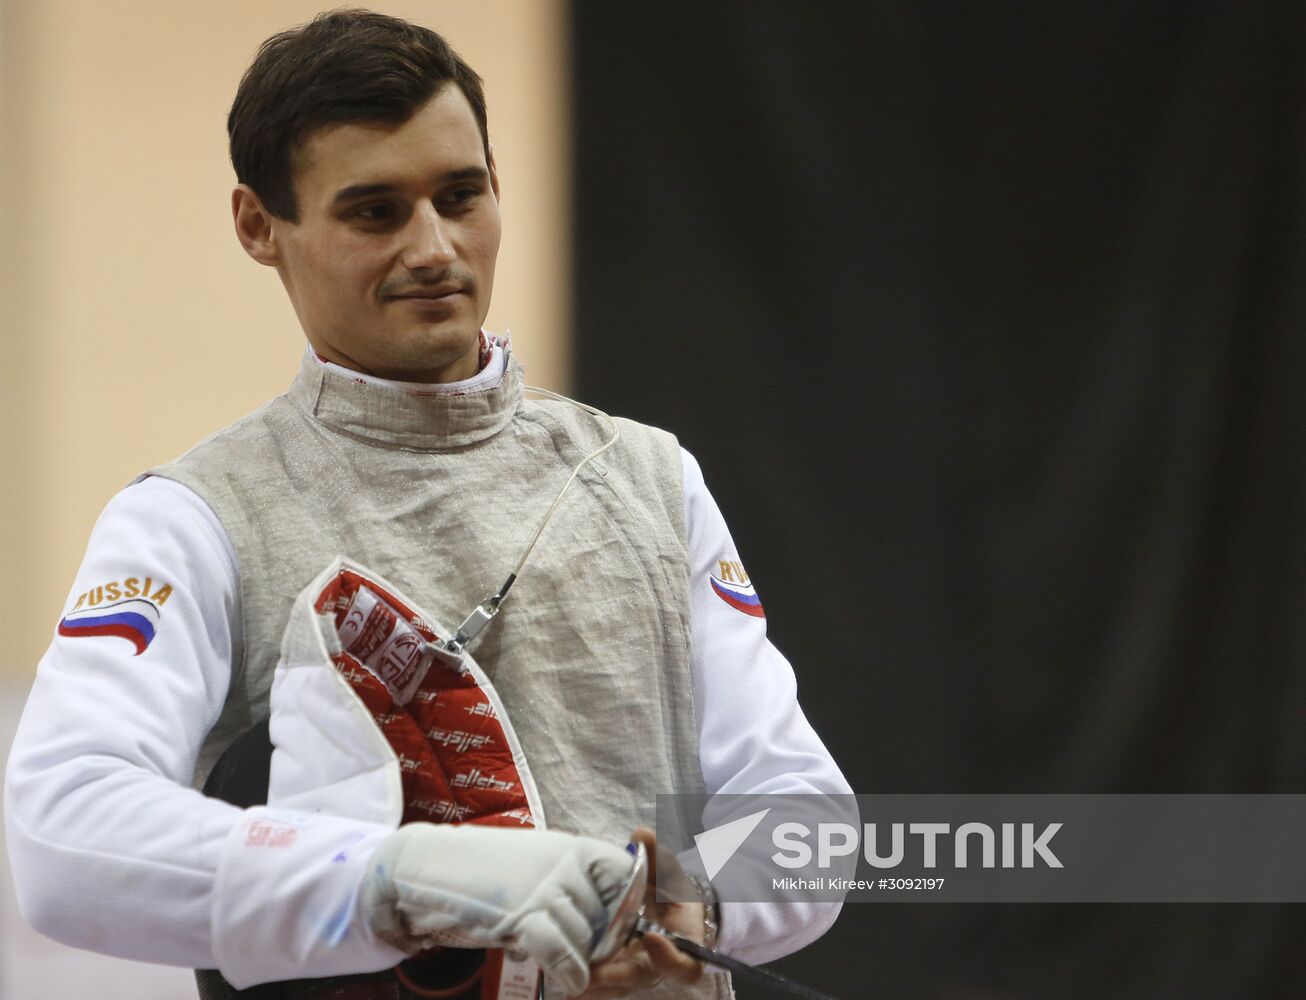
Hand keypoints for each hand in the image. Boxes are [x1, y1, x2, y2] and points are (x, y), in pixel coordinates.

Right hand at [359, 823, 635, 997]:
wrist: (428, 866)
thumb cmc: (484, 870)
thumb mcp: (538, 863)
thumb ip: (572, 884)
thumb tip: (604, 920)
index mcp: (573, 847)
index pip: (624, 874)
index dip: (628, 904)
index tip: (623, 927)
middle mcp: (565, 863)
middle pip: (609, 915)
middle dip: (604, 943)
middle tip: (592, 957)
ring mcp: (543, 887)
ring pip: (586, 936)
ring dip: (583, 961)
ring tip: (571, 968)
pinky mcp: (520, 914)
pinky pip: (561, 950)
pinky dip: (569, 972)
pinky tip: (570, 983)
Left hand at [578, 827, 706, 998]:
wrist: (672, 913)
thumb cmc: (673, 895)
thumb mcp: (670, 874)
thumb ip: (657, 856)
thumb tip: (642, 834)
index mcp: (684, 944)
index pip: (684, 964)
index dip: (670, 956)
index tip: (652, 936)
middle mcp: (660, 965)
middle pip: (641, 979)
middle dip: (615, 978)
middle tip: (590, 976)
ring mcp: (638, 973)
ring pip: (619, 987)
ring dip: (595, 986)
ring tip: (569, 985)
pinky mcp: (619, 974)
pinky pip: (604, 986)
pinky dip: (586, 984)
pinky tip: (561, 976)